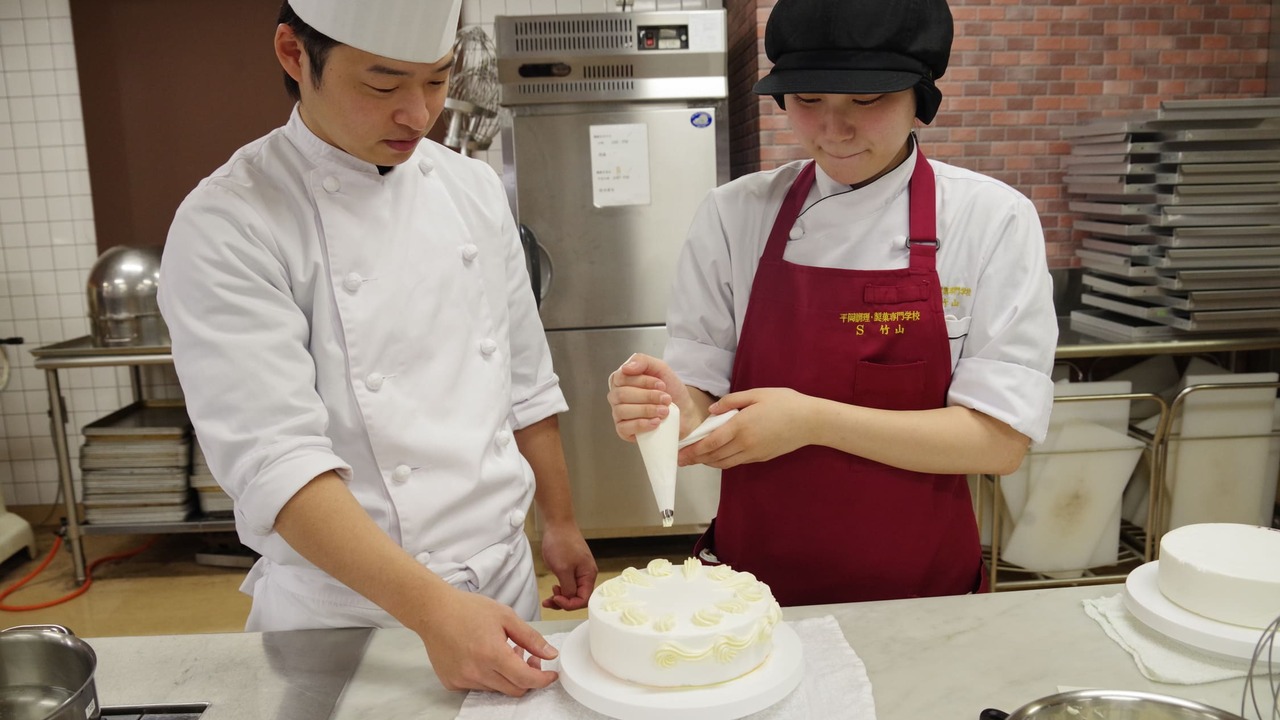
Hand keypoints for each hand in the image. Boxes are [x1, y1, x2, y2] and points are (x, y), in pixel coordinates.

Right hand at [416, 587, 559, 695]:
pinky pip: (478, 687)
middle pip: (514, 689)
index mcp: (492, 654)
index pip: (526, 679)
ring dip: (507, 675)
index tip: (552, 674)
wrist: (433, 611)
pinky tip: (485, 657)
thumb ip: (530, 637)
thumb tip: (550, 653)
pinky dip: (488, 677)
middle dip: (528, 677)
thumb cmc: (468, 609)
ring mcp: (462, 679)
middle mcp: (476, 672)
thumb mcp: (505, 616)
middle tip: (528, 657)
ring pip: (497, 689)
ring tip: (503, 651)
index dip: (543, 680)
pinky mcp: (452, 682)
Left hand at [539, 522, 597, 610]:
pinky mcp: (572, 568)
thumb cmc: (561, 542)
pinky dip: (561, 589)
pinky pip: (569, 584)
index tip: (556, 599)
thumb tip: (570, 599)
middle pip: (579, 597)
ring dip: (561, 597)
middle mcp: (587, 575)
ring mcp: (580, 571)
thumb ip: (568, 587)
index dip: (570, 604)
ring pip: (573, 592)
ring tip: (549, 596)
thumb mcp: (563, 569)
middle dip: (564, 602)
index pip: (584, 599)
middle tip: (549, 600)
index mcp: (589, 575)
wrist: (557, 524)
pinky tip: (553, 588)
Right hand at [606, 353, 700, 440]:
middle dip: (648, 396)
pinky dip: (641, 425)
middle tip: (666, 399)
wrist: (684, 412)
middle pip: (622, 395)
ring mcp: (618, 413)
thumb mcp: (661, 369)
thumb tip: (626, 367)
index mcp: (622, 380)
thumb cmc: (670, 391)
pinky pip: (624, 428)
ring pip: (622, 411)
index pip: (622, 378)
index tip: (662, 385)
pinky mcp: (623, 430)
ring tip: (664, 411)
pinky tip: (655, 422)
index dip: (643, 381)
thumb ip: (643, 361)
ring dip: (647, 410)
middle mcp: (617, 396)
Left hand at [678, 387, 814, 469]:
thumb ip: (731, 401)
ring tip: (697, 458)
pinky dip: (723, 461)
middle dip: (696, 459)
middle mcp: (744, 444)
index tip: (680, 453)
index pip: (710, 443)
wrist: (811, 422)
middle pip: (714, 456)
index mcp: (741, 426)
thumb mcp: (756, 394)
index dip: (693, 450)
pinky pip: (736, 462)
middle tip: (682, 459)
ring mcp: (753, 454)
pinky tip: (718, 455)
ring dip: (708, 462)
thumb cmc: (785, 403)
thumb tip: (712, 411)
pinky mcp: (761, 458)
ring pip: (724, 463)